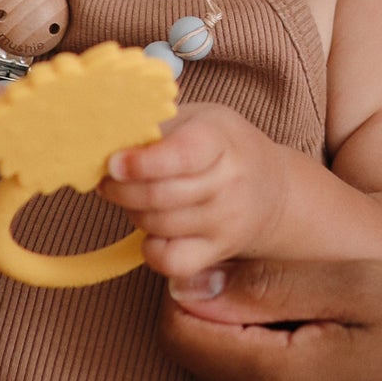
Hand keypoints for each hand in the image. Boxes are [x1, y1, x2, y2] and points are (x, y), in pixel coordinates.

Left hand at [99, 105, 288, 278]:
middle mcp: (228, 183)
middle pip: (159, 195)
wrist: (272, 189)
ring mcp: (225, 222)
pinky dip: (151, 248)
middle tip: (110, 179)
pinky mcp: (217, 252)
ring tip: (133, 197)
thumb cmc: (223, 147)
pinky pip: (170, 261)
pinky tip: (154, 229)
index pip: (181, 156)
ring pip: (158, 225)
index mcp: (220, 140)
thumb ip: (159, 127)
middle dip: (121, 189)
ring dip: (132, 211)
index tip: (113, 163)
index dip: (141, 162)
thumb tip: (109, 138)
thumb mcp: (199, 119)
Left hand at [157, 257, 381, 380]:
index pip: (181, 334)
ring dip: (247, 340)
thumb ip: (267, 285)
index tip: (237, 255)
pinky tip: (326, 340)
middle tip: (278, 273)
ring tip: (310, 303)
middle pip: (200, 361)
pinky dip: (274, 368)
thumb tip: (189, 282)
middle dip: (218, 312)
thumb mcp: (354, 284)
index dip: (192, 286)